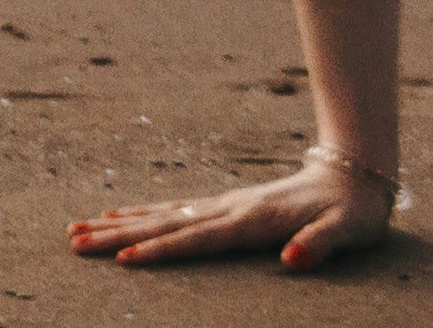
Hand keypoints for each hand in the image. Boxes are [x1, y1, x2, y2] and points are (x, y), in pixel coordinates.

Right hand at [67, 146, 395, 270]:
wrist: (357, 171)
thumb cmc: (355, 211)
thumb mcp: (349, 231)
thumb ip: (322, 244)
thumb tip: (294, 260)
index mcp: (254, 220)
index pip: (198, 239)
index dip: (162, 250)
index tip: (124, 260)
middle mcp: (231, 209)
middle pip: (165, 223)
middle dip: (119, 235)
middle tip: (74, 241)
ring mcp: (226, 205)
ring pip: (162, 215)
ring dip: (120, 223)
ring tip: (78, 229)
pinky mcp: (226, 206)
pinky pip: (175, 212)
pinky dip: (143, 214)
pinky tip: (120, 215)